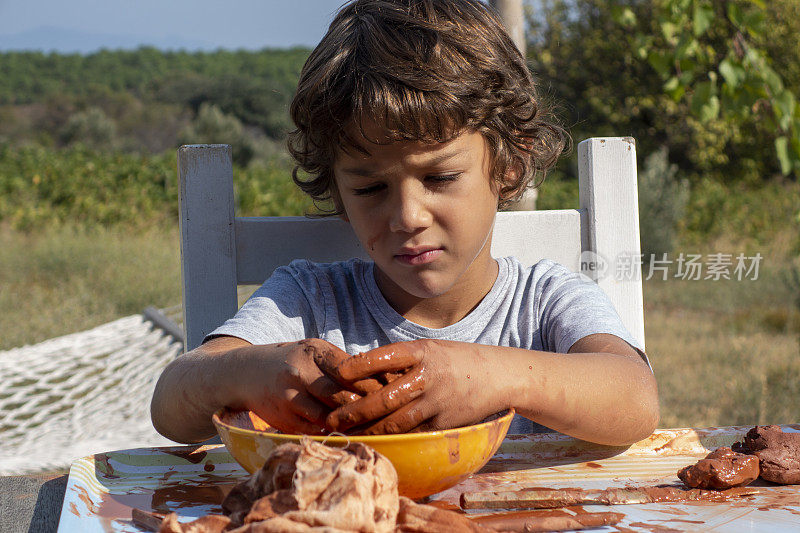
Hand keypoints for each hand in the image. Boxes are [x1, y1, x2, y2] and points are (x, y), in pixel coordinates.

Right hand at [235, 339, 381, 434]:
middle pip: (342, 397)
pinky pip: (316, 430)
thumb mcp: (316, 353)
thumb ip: (343, 364)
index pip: (349, 371)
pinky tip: (349, 433)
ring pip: (330, 417)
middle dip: (366, 408)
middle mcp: (300, 373)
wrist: (248, 373)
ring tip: (372, 427)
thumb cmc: (294, 361)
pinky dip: (334, 433)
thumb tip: (384, 378)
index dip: (372, 384)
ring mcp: (289, 398)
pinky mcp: (284, 419)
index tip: (391, 392)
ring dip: (352, 424)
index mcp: (313, 352)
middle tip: (386, 414)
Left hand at [324, 340, 505, 434]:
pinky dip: (392, 440)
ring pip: (396, 422)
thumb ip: (401, 362)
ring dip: (369, 431)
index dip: (362, 365)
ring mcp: (437, 403)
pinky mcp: (444, 425)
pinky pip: (412, 434)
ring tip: (348, 435)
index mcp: (423, 352)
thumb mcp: (429, 350)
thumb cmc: (454, 361)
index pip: (388, 356)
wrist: (498, 376)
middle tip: (332, 419)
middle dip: (356, 411)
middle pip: (386, 397)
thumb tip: (359, 374)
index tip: (339, 372)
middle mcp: (429, 377)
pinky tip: (374, 443)